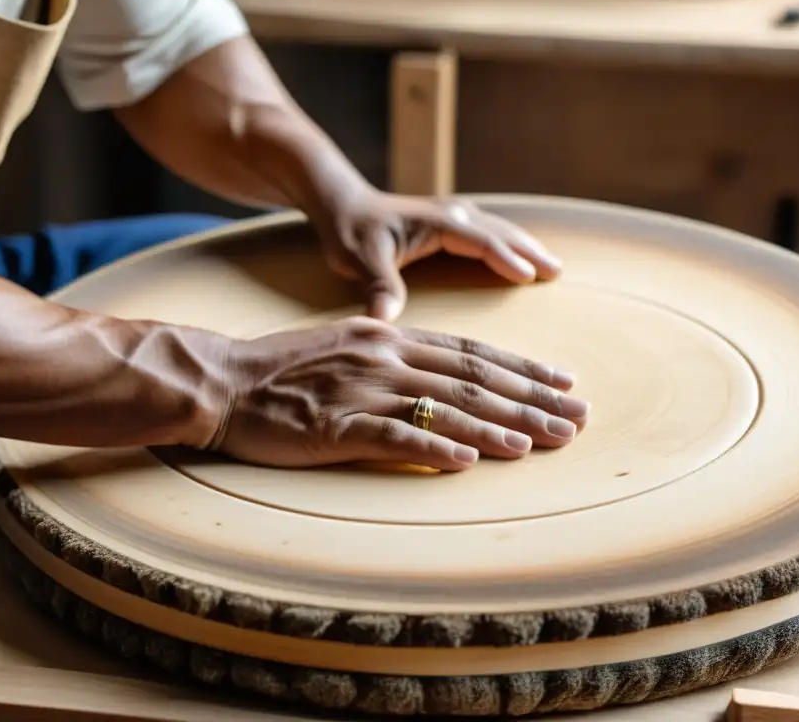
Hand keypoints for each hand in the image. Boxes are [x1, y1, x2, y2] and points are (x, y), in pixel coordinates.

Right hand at [210, 317, 587, 470]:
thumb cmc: (279, 369)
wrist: (221, 380)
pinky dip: (435, 447)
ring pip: (445, 407)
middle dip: (530, 399)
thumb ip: (389, 357)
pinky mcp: (335, 425)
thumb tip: (433, 379)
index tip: (563, 381)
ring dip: (498, 426)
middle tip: (576, 418)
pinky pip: (394, 436)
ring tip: (541, 443)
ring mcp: (361, 389)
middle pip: (472, 378)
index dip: (522, 367)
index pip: (469, 352)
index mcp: (388, 337)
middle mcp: (384, 356)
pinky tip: (470, 461)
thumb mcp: (343, 347)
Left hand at [312, 189, 562, 320]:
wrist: (339, 200)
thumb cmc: (348, 229)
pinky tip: (517, 250)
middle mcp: (450, 214)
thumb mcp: (358, 260)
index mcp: (437, 223)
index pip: (481, 241)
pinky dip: (506, 240)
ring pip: (496, 228)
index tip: (531, 276)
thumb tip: (382, 321)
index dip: (506, 258)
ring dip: (523, 243)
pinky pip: (486, 229)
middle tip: (557, 271)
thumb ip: (377, 287)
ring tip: (550, 263)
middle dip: (529, 250)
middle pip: (499, 233)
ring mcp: (449, 214)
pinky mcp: (445, 220)